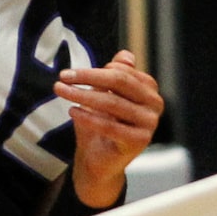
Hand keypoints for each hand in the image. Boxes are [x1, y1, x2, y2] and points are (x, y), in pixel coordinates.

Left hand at [57, 50, 162, 207]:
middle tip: (62, 77)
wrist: (101, 160)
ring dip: (82, 94)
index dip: (94, 69)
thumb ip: (115, 75)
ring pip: (112, 102)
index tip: (68, 73)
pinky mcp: (139, 141)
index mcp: (149, 89)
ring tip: (61, 91)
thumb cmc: (103, 124)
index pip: (122, 72)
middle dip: (88, 77)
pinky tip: (72, 111)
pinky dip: (89, 117)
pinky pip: (110, 126)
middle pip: (120, 82)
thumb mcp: (105, 95)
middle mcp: (155, 104)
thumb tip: (125, 55)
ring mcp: (149, 123)